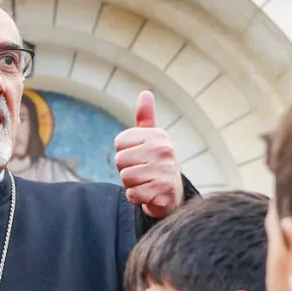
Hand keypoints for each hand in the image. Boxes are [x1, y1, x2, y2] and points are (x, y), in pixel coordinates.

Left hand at [113, 91, 184, 219]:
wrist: (172, 195)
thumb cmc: (156, 164)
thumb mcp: (151, 140)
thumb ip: (145, 118)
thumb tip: (145, 93)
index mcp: (158, 135)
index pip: (119, 143)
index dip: (125, 154)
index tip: (139, 158)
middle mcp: (164, 149)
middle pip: (120, 160)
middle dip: (127, 170)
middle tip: (143, 173)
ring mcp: (165, 170)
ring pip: (125, 177)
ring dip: (131, 185)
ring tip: (146, 183)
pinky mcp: (162, 191)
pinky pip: (132, 194)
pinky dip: (136, 197)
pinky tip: (148, 194)